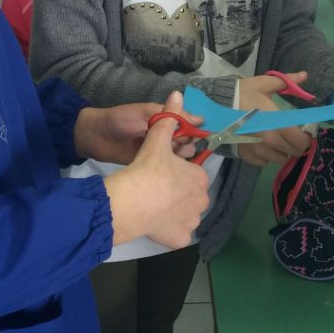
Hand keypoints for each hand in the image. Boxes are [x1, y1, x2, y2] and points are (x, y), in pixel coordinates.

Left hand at [75, 98, 203, 164]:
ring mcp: (157, 151)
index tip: (203, 136)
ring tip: (174, 157)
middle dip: (188, 143)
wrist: (96, 137)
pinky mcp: (149, 164)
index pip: (187, 124)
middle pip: (186, 141)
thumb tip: (201, 117)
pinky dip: (172, 168)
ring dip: (180, 156)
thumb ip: (171, 116)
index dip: (195, 129)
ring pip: (178, 155)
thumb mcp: (147, 113)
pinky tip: (174, 172)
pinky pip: (166, 167)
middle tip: (179, 146)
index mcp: (164, 120)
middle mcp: (164, 135)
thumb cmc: (121, 119)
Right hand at [103, 91, 208, 248]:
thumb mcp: (157, 139)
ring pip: (184, 216)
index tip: (160, 173)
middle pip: (189, 196)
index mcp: (199, 177)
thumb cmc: (147, 169)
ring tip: (153, 206)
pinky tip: (154, 224)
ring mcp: (192, 222)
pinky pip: (176, 235)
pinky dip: (168, 232)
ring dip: (173, 213)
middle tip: (155, 189)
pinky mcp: (180, 240)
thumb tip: (178, 93)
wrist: (131, 202)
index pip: (191, 174)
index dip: (175, 173)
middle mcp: (202, 201)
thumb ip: (169, 117)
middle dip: (176, 194)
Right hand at [237, 71, 311, 166]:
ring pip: (280, 159)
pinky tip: (261, 145)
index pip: (301, 141)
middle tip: (290, 136)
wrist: (214, 107)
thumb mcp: (263, 84)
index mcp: (277, 124)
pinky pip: (265, 162)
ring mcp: (258, 151)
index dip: (306, 139)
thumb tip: (304, 75)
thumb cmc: (241, 94)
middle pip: (293, 152)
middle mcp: (270, 141)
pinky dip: (267, 156)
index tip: (304, 133)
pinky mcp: (247, 157)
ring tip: (276, 141)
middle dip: (295, 144)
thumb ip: (286, 82)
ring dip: (281, 151)